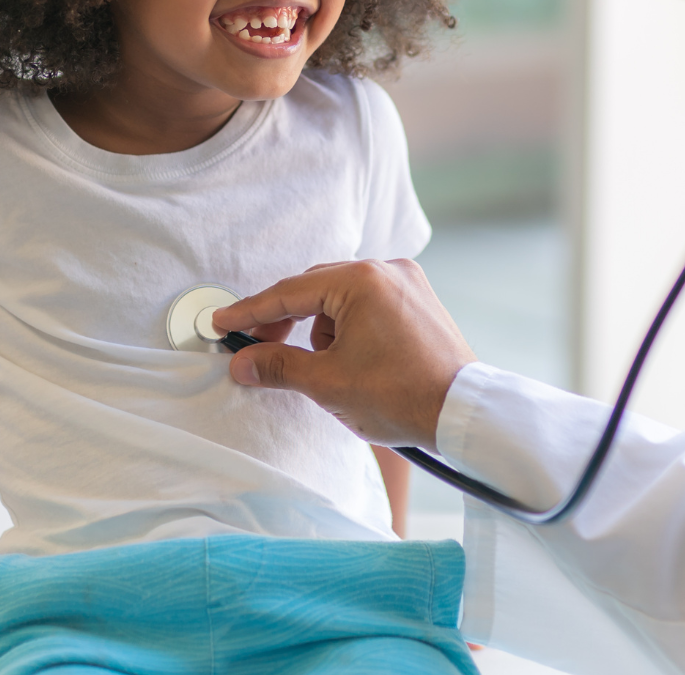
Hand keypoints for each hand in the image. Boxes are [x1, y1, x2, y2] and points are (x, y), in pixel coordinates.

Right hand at [212, 260, 476, 450]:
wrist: (462, 415)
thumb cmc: (401, 397)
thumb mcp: (328, 383)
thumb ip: (277, 365)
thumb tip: (241, 362)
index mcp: (362, 280)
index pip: (290, 292)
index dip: (250, 311)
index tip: (221, 323)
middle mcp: (387, 269)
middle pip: (316, 289)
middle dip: (286, 321)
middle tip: (258, 349)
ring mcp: (407, 282)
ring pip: (342, 298)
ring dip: (322, 329)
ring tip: (325, 368)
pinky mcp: (419, 300)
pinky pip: (368, 304)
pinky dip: (349, 327)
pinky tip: (348, 359)